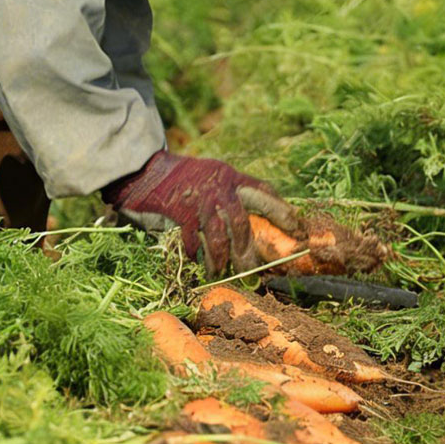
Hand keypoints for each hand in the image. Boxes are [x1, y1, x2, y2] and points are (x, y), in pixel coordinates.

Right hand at [104, 151, 388, 277]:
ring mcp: (199, 198)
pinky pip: (193, 237)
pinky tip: (196, 262)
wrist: (146, 170)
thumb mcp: (212, 178)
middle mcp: (219, 186)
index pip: (263, 192)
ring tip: (223, 273)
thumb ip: (229, 197)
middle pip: (242, 220)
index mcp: (231, 177)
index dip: (282, 211)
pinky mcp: (179, 210)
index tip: (297, 229)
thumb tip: (248, 227)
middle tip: (254, 270)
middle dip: (249, 248)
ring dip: (223, 257)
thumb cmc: (181, 179)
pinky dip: (196, 252)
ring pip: (219, 233)